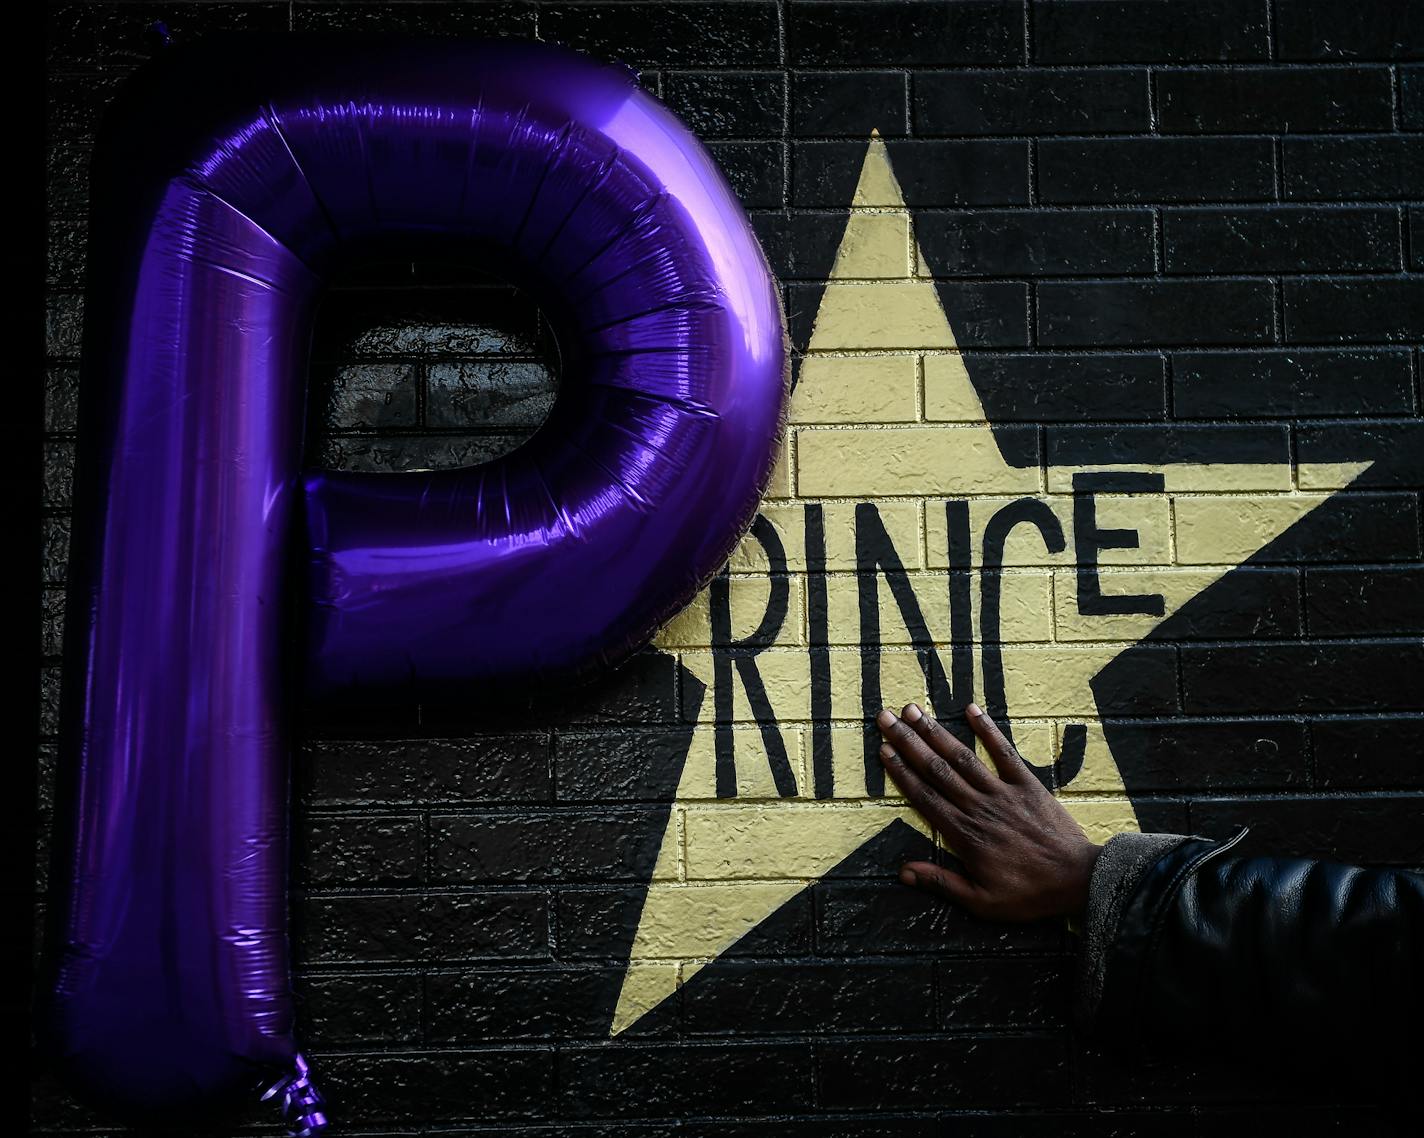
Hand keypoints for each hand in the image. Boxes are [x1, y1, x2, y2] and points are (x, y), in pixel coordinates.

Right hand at [877, 702, 1100, 921]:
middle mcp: (978, 806)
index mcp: (964, 834)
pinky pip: (1004, 752)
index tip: (883, 750)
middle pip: (936, 769)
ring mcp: (1003, 792)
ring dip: (936, 732)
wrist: (1078, 880)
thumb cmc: (1029, 894)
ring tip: (914, 710)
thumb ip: (942, 883)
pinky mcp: (1027, 784)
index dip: (901, 772)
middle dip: (909, 742)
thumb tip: (903, 872)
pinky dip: (988, 730)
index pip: (925, 796)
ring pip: (963, 757)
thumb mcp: (982, 902)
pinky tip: (972, 709)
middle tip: (886, 718)